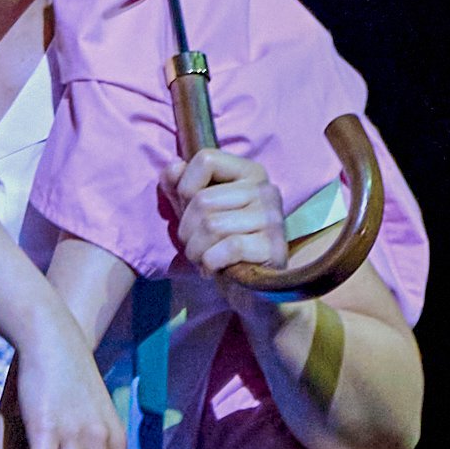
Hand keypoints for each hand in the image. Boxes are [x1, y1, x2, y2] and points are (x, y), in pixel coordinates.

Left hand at [167, 145, 288, 278]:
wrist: (246, 288)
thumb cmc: (217, 242)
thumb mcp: (192, 209)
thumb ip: (177, 184)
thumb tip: (175, 167)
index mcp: (249, 172)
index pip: (206, 159)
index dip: (185, 187)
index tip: (189, 211)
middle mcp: (266, 189)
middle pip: (203, 199)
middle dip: (186, 230)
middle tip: (193, 245)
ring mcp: (273, 218)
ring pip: (212, 226)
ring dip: (195, 250)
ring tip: (201, 258)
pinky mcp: (274, 247)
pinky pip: (229, 248)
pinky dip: (211, 263)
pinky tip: (214, 269)